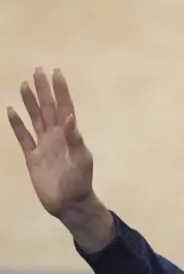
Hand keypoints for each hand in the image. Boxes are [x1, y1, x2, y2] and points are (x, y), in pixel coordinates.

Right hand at [9, 68, 112, 251]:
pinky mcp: (33, 157)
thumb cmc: (79, 183)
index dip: (61, 90)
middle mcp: (56, 136)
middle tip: (38, 70)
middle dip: (43, 90)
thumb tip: (70, 118)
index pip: (65, 107)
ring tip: (24, 84)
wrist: (69, 204)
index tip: (56, 72)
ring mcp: (44, 145)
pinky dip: (17, 124)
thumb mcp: (81, 160)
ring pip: (35, 118)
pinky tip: (12, 110)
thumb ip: (75, 139)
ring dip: (30, 102)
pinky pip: (23, 137)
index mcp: (69, 135)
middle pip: (48, 107)